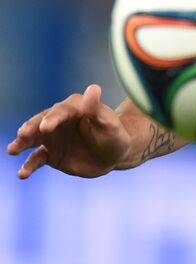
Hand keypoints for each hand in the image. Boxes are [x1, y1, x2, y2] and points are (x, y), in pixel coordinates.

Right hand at [7, 84, 132, 178]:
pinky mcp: (50, 154)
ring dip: (22, 143)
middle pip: (41, 121)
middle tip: (22, 135)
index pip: (61, 111)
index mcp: (75, 108)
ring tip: (12, 149)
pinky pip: (36, 159)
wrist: (114, 155)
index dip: (53, 118)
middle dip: (31, 127)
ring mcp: (53, 137)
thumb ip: (97, 109)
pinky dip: (28, 166)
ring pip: (33, 139)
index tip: (46, 127)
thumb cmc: (114, 135)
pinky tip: (22, 174)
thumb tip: (93, 89)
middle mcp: (60, 120)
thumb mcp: (109, 124)